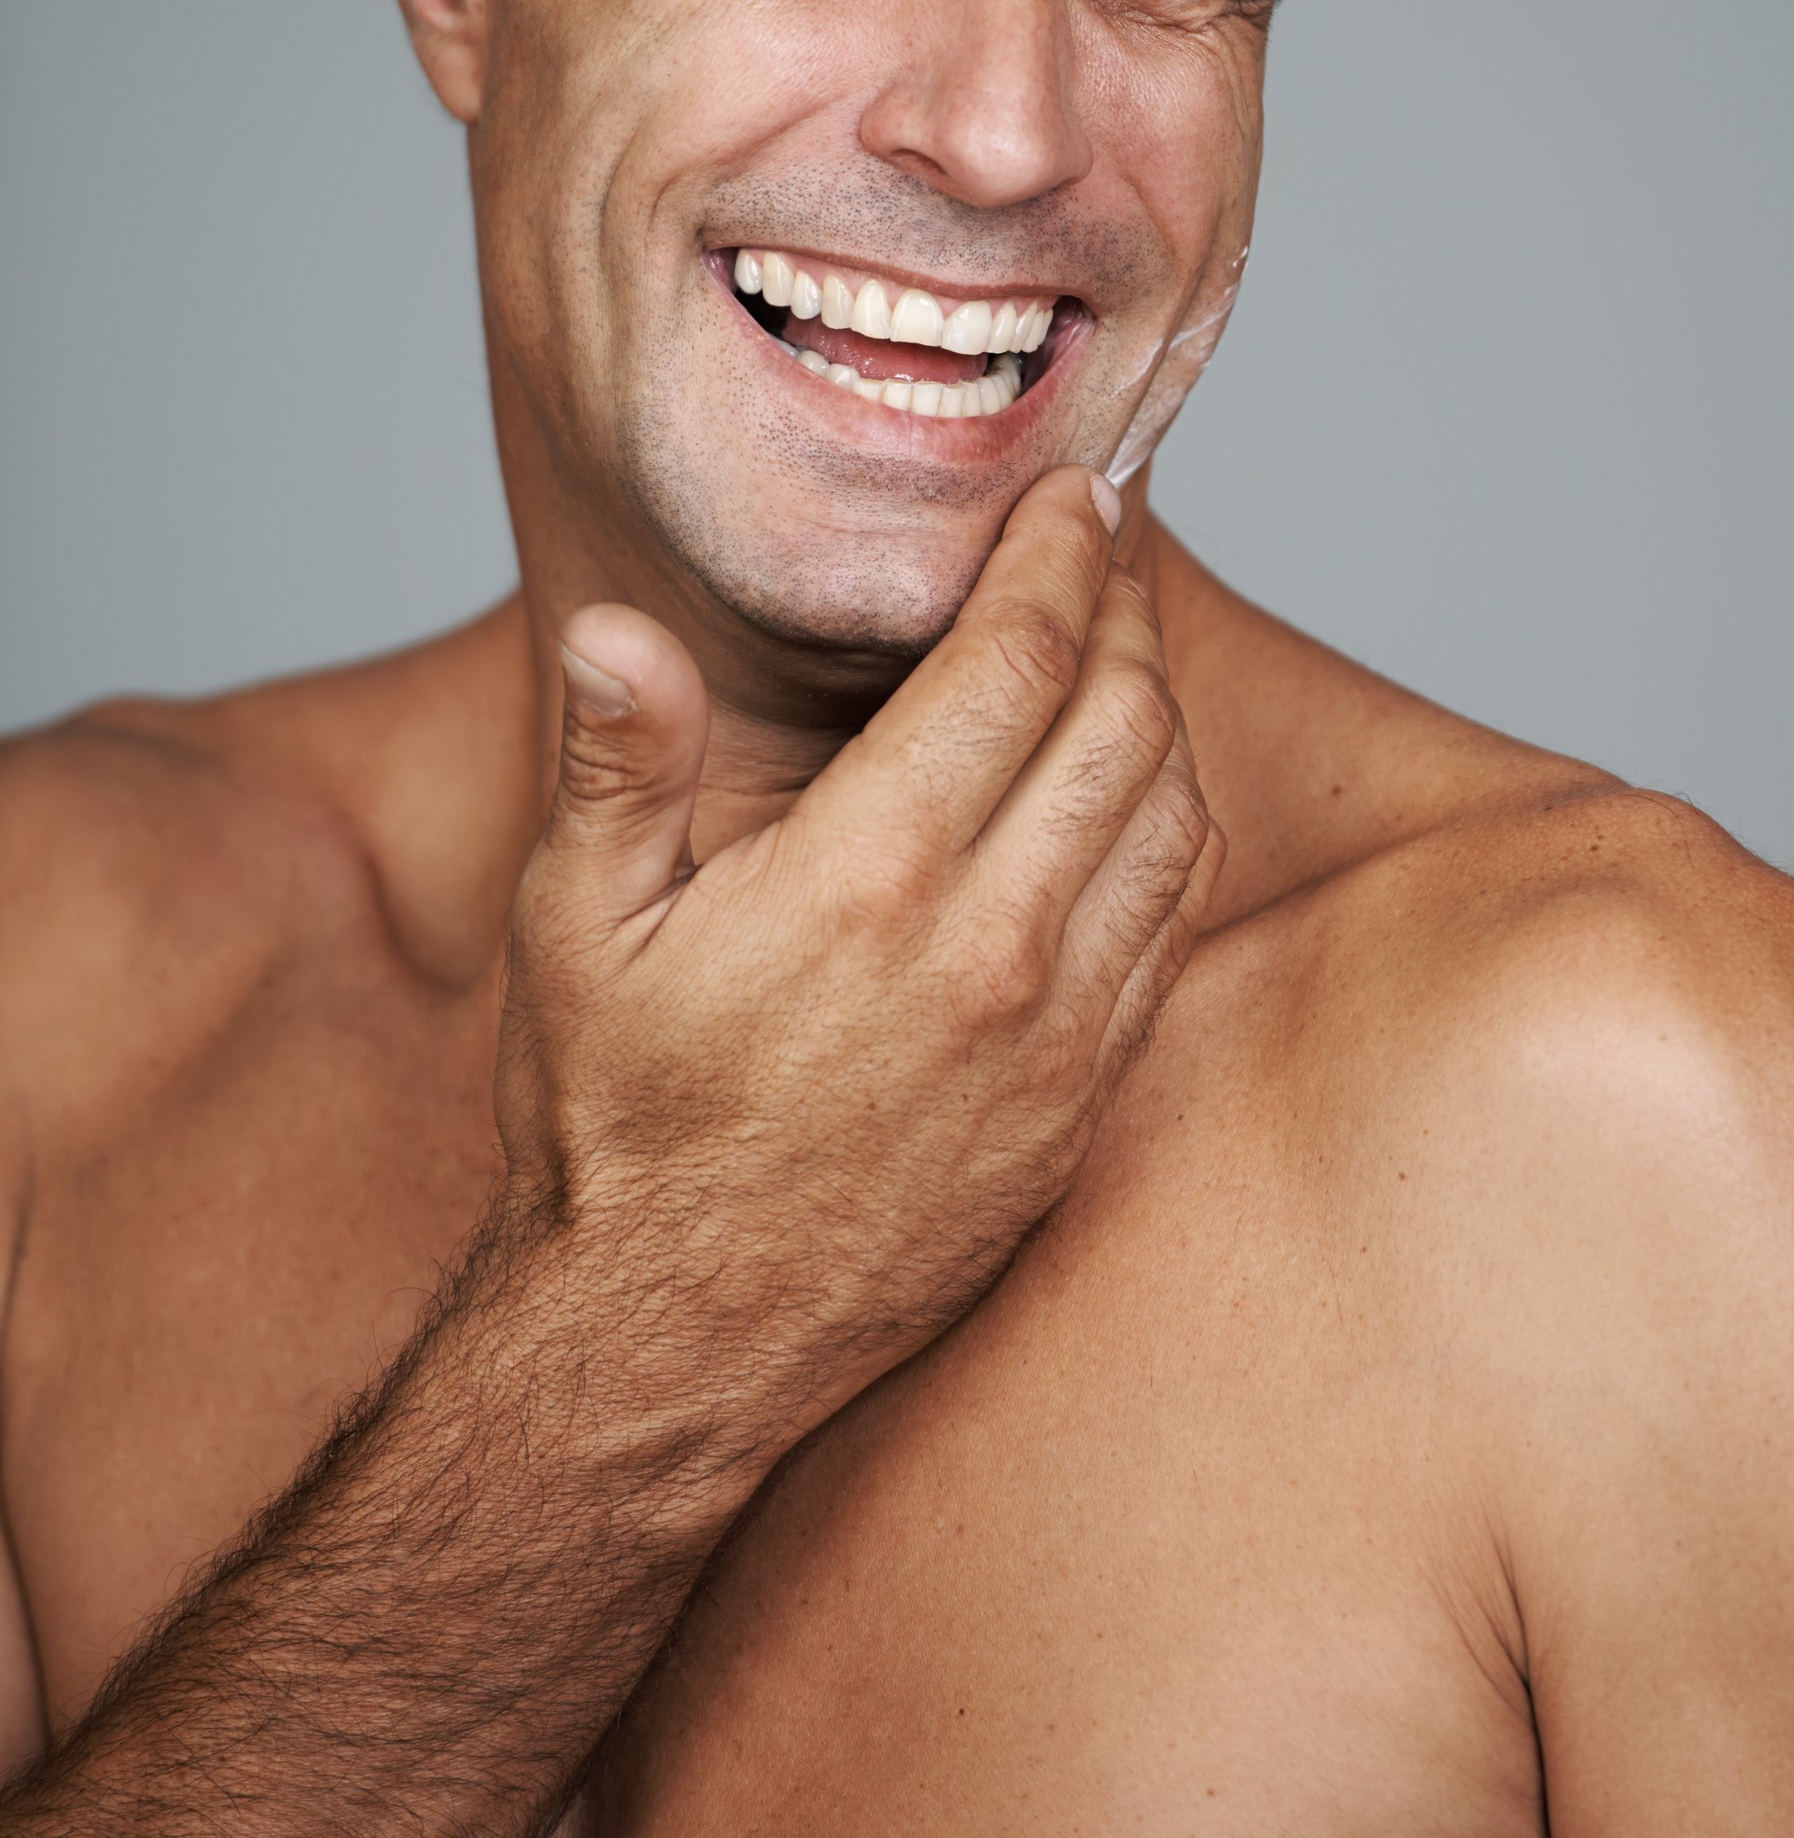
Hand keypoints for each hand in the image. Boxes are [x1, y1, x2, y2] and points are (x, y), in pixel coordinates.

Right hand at [491, 469, 1218, 1447]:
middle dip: (1128, 606)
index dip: (1063, 554)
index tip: (1077, 491)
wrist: (670, 1346)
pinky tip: (1133, 791)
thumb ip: (618, 767)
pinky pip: (1175, 925)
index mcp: (869, 879)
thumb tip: (619, 629)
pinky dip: (1175, 827)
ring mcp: (1057, 1034)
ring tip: (1122, 648)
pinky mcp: (1084, 1102)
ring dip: (1163, 710)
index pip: (1021, 662)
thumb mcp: (573, 932)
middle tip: (1109, 544)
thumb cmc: (612, 1128)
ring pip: (1176, 814)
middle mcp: (991, 949)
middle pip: (1127, 716)